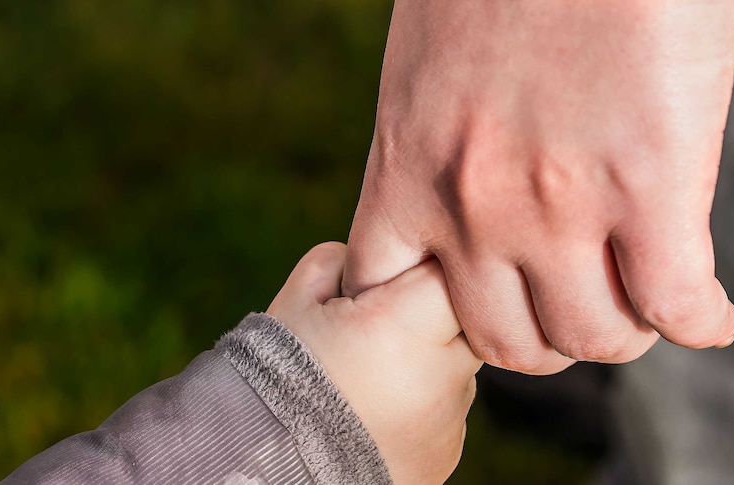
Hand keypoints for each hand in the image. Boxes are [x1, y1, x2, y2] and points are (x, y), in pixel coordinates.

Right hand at [268, 242, 481, 484]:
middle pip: (465, 319)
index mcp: (405, 326)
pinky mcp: (447, 452)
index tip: (392, 282)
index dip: (421, 267)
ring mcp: (449, 419)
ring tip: (370, 376)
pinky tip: (375, 410)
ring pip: (457, 366)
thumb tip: (372, 258)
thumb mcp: (296, 301)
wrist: (268, 466)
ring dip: (427, 360)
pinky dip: (421, 402)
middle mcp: (441, 374)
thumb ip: (341, 261)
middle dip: (431, 314)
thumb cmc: (275, 376)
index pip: (449, 271)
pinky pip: (447, 408)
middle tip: (381, 328)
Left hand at [344, 0, 733, 373]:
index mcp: (408, 168)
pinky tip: (709, 313)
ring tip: (641, 304)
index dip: (432, 321)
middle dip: (543, 336)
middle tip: (576, 305)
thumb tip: (472, 198)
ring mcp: (558, 205)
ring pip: (591, 338)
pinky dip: (699, 323)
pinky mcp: (649, 185)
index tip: (474, 304)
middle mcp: (472, 206)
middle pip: (504, 342)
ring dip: (621, 332)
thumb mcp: (427, 72)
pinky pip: (675, 305)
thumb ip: (438, 148)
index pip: (388, 298)